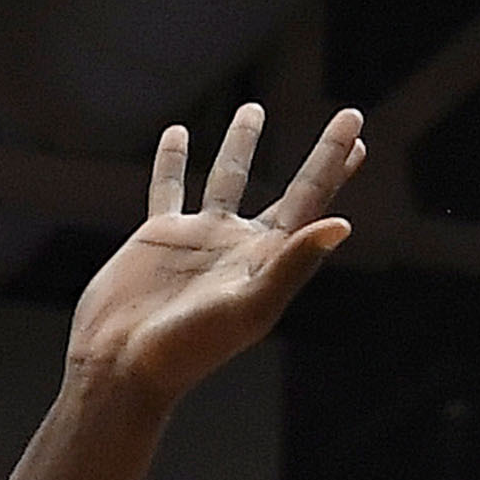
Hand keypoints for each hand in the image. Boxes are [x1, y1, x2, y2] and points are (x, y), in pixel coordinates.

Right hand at [65, 104, 362, 410]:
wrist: (121, 370)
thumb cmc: (187, 349)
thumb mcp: (247, 307)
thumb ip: (292, 265)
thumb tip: (341, 225)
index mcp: (267, 262)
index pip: (311, 201)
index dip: (334, 163)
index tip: (358, 129)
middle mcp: (239, 247)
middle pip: (290, 192)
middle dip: (320, 158)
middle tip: (348, 120)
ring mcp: (199, 240)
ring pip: (227, 178)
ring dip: (241, 144)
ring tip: (253, 109)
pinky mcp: (158, 238)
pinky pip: (169, 188)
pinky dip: (172, 161)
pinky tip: (175, 133)